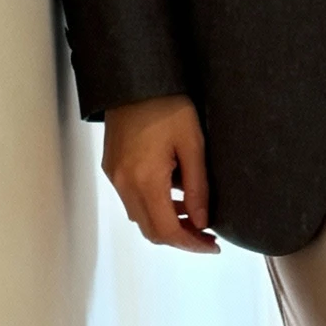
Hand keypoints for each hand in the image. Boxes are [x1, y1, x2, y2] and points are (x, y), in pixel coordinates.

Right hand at [102, 96, 218, 253]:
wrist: (134, 79)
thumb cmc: (168, 105)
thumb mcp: (193, 144)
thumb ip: (198, 186)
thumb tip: (202, 222)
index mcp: (145, 179)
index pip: (167, 230)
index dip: (191, 244)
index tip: (213, 245)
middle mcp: (125, 184)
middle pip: (151, 230)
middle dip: (180, 238)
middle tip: (207, 235)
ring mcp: (115, 176)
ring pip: (140, 217)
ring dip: (166, 222)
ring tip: (195, 214)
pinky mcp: (112, 167)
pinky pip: (132, 200)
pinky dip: (154, 206)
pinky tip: (174, 194)